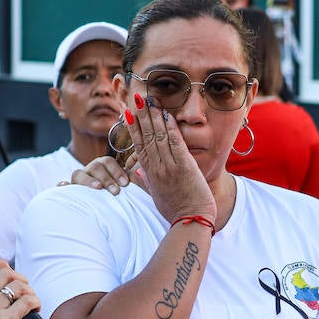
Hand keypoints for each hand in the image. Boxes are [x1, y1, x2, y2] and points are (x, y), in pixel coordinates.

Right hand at [66, 154, 136, 195]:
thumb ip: (136, 182)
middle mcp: (91, 172)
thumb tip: (139, 176)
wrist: (112, 214)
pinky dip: (63, 185)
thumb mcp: (132, 190)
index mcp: (104, 168)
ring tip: (98, 188)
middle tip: (116, 191)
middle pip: (95, 166)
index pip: (108, 162)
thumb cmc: (123, 199)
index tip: (125, 184)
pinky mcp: (70, 193)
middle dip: (106, 178)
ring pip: (78, 174)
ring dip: (88, 181)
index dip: (117, 171)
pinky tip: (63, 186)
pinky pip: (63, 187)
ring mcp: (79, 182)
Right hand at [123, 94, 215, 223]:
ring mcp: (169, 166)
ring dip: (154, 116)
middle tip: (137, 96)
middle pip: (146, 136)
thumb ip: (147, 181)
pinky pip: (175, 142)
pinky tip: (166, 115)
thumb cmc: (175, 211)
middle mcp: (156, 167)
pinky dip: (170, 127)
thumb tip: (139, 172)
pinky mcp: (183, 166)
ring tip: (149, 99)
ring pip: (159, 136)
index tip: (129, 112)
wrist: (190, 222)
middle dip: (141, 114)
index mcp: (149, 173)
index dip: (133, 127)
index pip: (139, 145)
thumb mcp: (156, 195)